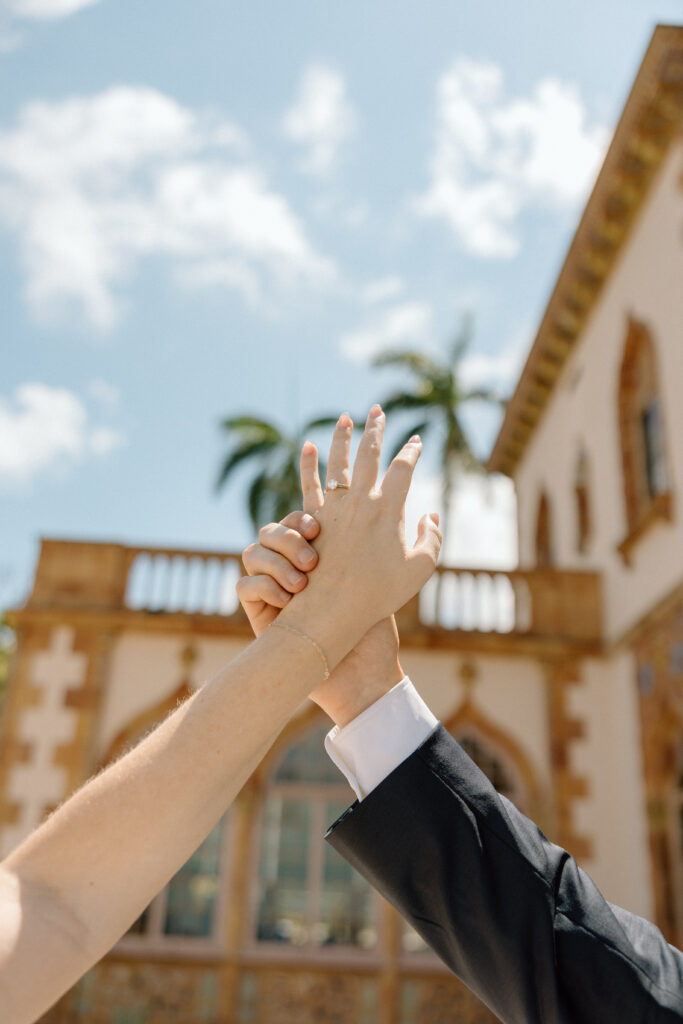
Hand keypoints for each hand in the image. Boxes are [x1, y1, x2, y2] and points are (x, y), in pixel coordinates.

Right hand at [237, 513, 403, 724]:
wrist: (359, 675)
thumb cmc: (373, 631)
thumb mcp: (384, 581)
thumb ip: (375, 544)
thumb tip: (394, 514)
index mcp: (322, 552)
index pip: (305, 513)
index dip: (301, 498)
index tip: (317, 523)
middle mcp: (292, 566)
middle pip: (275, 527)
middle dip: (290, 533)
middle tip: (314, 557)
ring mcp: (272, 588)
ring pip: (254, 551)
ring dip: (277, 560)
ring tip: (303, 585)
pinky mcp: (258, 612)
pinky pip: (245, 585)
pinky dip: (264, 586)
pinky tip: (288, 602)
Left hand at [279, 406, 439, 655]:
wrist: (334, 609)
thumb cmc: (380, 594)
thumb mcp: (419, 569)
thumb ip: (431, 538)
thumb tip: (430, 516)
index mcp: (389, 509)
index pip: (403, 469)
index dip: (411, 452)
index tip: (415, 441)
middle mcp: (360, 501)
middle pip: (368, 454)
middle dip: (375, 429)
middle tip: (377, 410)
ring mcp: (333, 508)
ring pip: (338, 462)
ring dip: (342, 437)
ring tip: (345, 418)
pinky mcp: (311, 520)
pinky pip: (308, 484)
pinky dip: (308, 464)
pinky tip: (308, 447)